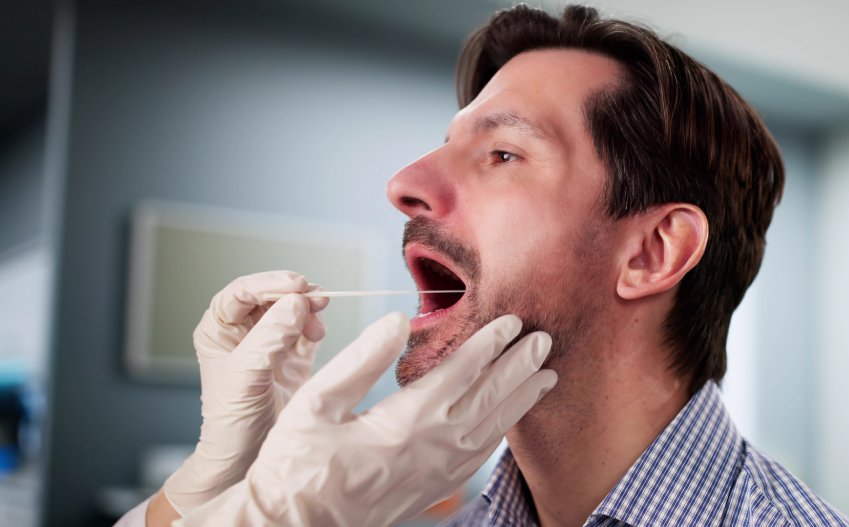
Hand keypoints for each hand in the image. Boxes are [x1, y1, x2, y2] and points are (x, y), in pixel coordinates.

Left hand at [162, 271, 327, 514]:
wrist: (246, 458)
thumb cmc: (231, 420)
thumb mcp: (247, 374)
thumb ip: (270, 336)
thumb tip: (296, 302)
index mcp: (219, 329)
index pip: (242, 292)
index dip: (269, 284)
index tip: (296, 285)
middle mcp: (243, 332)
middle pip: (271, 297)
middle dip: (294, 294)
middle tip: (316, 296)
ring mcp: (269, 344)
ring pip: (292, 310)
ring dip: (308, 309)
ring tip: (319, 318)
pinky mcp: (292, 358)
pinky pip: (306, 330)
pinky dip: (315, 326)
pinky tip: (319, 331)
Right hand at [179, 312, 556, 526]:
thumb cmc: (294, 465)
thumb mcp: (313, 404)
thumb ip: (359, 361)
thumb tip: (397, 321)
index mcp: (403, 424)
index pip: (460, 374)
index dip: (488, 344)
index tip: (510, 321)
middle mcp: (430, 450)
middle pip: (489, 400)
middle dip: (519, 367)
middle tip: (545, 340)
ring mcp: (435, 474)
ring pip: (492, 431)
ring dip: (520, 400)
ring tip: (545, 376)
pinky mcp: (431, 490)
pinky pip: (479, 458)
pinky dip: (500, 433)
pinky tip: (508, 421)